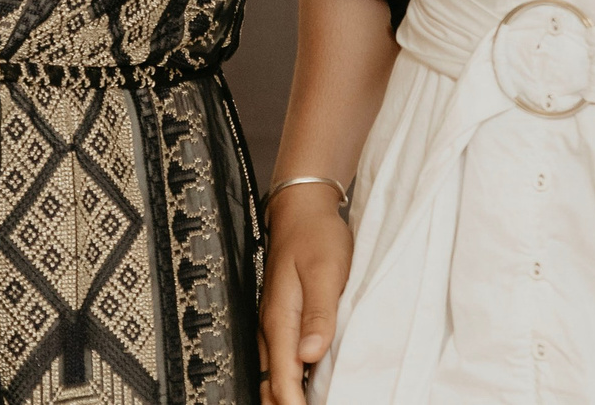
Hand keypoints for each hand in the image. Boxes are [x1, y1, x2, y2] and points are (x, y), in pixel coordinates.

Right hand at [260, 183, 351, 404]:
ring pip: (271, 370)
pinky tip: (300, 385)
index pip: (282, 375)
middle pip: (269, 379)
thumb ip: (319, 314)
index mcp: (281, 317)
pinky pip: (279, 357)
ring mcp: (275, 320)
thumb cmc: (315, 235)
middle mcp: (273, 323)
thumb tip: (311, 353)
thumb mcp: (325, 272)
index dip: (293, 403)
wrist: (301, 210)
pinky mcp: (283, 317)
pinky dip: (286, 378)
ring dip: (282, 394)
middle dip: (281, 403)